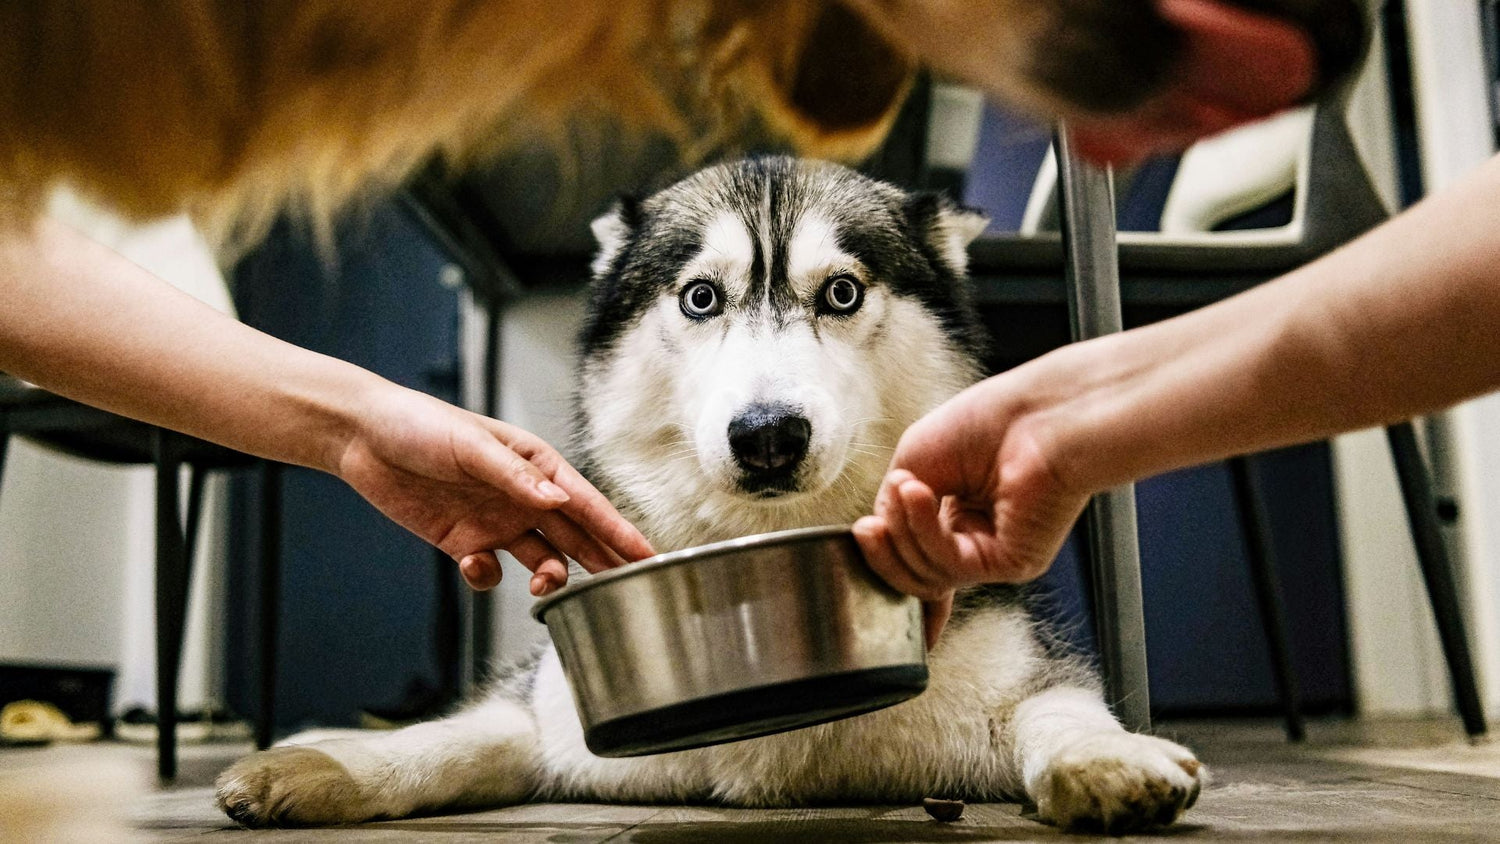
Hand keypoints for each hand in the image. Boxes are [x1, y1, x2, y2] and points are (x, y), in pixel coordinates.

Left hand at [335, 382, 654, 594]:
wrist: (363, 438)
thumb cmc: (420, 425)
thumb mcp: (471, 446)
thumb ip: (515, 476)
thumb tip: (558, 501)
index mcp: (536, 465)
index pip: (588, 504)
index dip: (619, 531)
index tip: (648, 556)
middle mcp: (523, 497)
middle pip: (575, 537)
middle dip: (602, 562)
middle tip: (628, 590)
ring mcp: (495, 522)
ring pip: (541, 561)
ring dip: (549, 579)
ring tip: (544, 589)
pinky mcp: (464, 542)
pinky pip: (490, 572)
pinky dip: (487, 577)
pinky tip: (473, 564)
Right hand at [853, 368, 1092, 642]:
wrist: (1033, 413)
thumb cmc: (985, 424)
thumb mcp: (914, 463)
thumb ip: (892, 509)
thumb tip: (877, 541)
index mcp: (954, 515)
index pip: (913, 556)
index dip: (885, 559)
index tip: (861, 537)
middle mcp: (974, 540)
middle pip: (913, 574)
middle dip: (884, 552)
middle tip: (868, 526)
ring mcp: (992, 555)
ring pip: (927, 574)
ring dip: (903, 531)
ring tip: (903, 489)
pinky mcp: (1010, 563)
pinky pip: (951, 565)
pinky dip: (925, 532)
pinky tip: (918, 495)